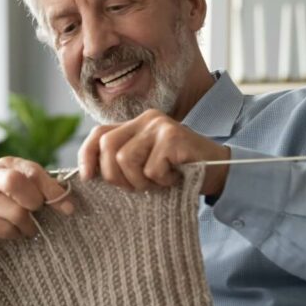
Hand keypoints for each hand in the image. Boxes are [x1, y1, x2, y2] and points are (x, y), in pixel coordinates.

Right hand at [0, 157, 74, 253]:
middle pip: (16, 183)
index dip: (52, 189)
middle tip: (36, 214)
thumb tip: (68, 202)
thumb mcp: (21, 191)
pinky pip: (6, 230)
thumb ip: (41, 189)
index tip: (68, 208)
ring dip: (27, 226)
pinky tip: (10, 233)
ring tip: (24, 228)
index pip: (32, 171)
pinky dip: (14, 235)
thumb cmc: (4, 207)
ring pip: (16, 213)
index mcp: (5, 165)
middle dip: (34, 202)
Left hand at [79, 109, 230, 196]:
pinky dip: (161, 181)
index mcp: (135, 124)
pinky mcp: (173, 137)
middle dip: (115, 176)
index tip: (88, 178)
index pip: (99, 134)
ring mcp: (160, 126)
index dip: (87, 155)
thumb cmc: (178, 171)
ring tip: (158, 182)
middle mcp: (146, 119)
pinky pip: (151, 169)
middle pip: (108, 147)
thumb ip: (121, 161)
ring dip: (140, 181)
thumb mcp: (144, 164)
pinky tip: (174, 178)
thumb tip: (87, 174)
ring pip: (126, 159)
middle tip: (137, 187)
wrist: (218, 170)